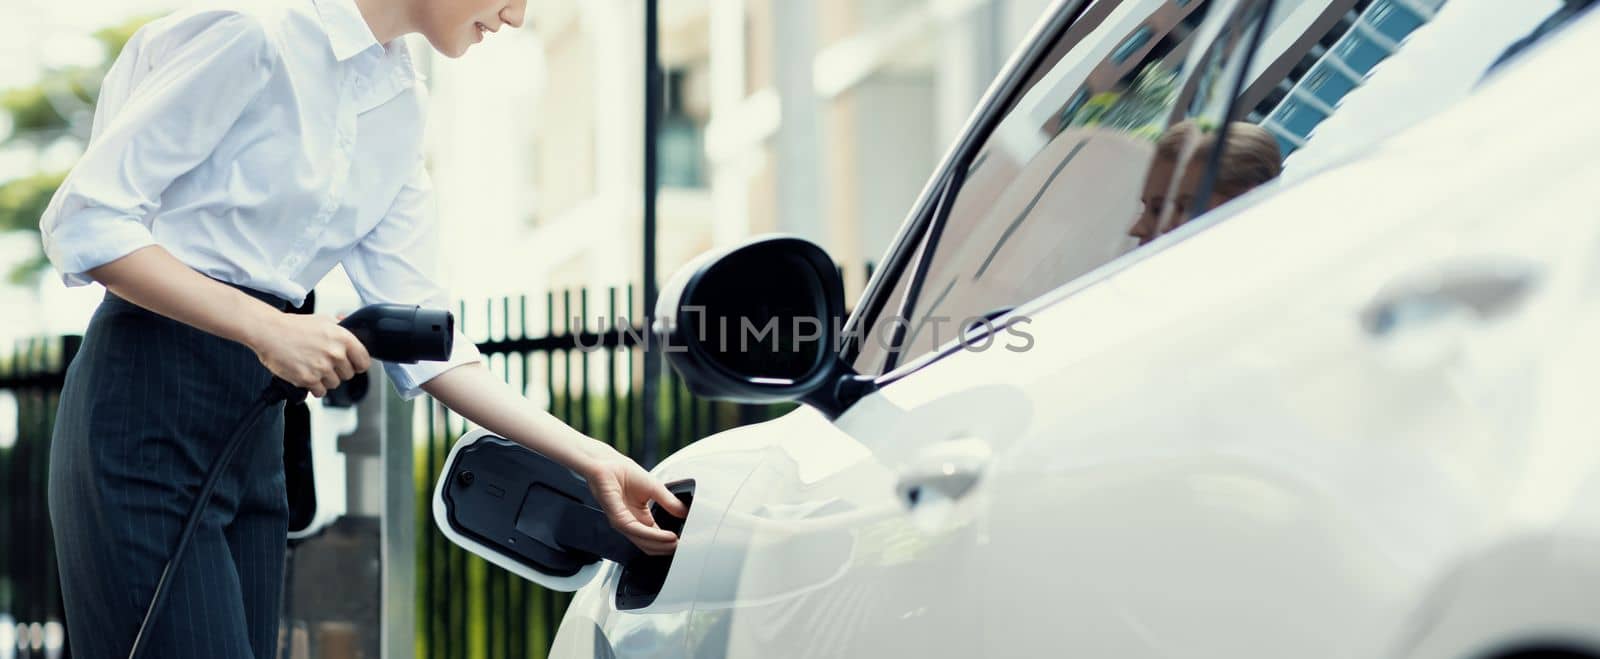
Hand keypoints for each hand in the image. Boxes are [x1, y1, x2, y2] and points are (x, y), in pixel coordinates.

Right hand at [249, 312, 371, 397]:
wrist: (269, 332)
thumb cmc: (293, 326)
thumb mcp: (323, 320)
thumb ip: (340, 326)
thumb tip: (351, 328)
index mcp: (343, 338)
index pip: (364, 361)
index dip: (358, 365)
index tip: (353, 365)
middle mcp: (335, 354)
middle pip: (349, 374)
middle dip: (338, 371)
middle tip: (324, 363)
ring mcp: (322, 367)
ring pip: (334, 384)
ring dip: (325, 379)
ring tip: (312, 366)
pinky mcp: (308, 379)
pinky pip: (320, 391)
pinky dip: (314, 387)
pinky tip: (306, 374)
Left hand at [581, 446, 689, 555]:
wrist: (608, 464)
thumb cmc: (624, 474)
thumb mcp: (655, 489)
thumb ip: (669, 502)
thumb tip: (685, 513)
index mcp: (640, 518)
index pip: (656, 537)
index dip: (670, 542)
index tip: (685, 542)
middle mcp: (631, 524)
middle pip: (651, 546)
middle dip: (668, 548)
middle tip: (684, 546)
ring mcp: (624, 523)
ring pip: (645, 543)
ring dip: (663, 545)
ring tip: (677, 543)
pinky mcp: (618, 519)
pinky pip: (637, 531)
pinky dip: (654, 536)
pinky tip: (667, 535)